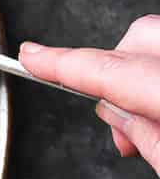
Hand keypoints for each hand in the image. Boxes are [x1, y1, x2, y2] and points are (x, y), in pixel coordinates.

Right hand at [20, 16, 159, 169]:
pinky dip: (157, 75)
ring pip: (155, 42)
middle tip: (116, 118)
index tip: (31, 57)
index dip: (59, 63)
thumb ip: (145, 138)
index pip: (104, 69)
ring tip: (145, 121)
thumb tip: (119, 116)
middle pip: (135, 40)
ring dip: (139, 76)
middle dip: (113, 71)